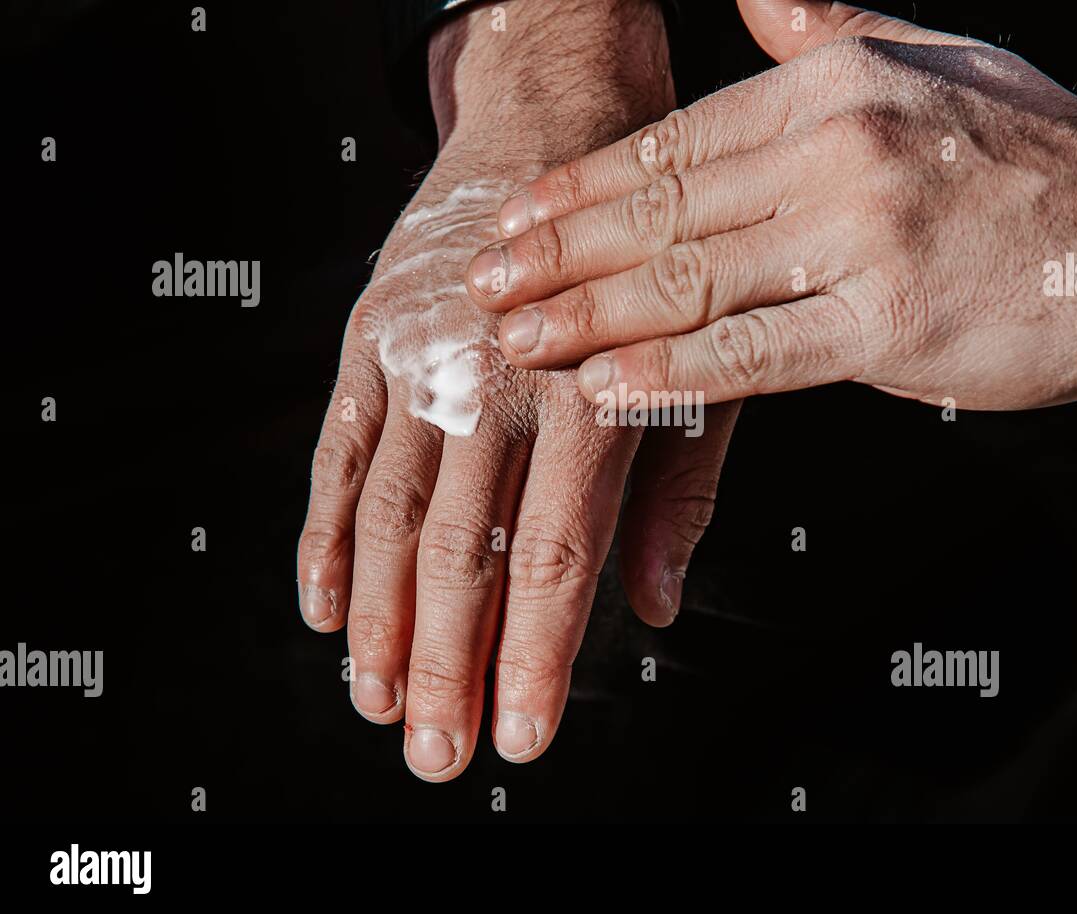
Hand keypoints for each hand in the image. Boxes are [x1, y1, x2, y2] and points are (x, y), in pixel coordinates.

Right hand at [297, 0, 740, 780]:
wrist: (559, 124)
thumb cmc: (652, 263)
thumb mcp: (699, 367)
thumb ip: (676, 494)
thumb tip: (655, 610)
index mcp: (590, 396)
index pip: (553, 557)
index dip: (534, 658)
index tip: (521, 738)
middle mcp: (496, 384)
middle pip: (458, 555)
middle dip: (445, 667)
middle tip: (435, 756)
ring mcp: (420, 362)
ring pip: (385, 516)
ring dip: (376, 623)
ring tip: (376, 704)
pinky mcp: (368, 342)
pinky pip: (335, 454)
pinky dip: (321, 538)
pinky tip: (321, 610)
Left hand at [465, 1, 1076, 409]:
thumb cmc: (1043, 155)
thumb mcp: (929, 63)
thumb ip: (826, 33)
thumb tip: (755, 0)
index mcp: (829, 88)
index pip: (671, 142)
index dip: (579, 189)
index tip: (513, 223)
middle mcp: (832, 152)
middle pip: (658, 212)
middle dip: (556, 256)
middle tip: (484, 292)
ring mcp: (858, 237)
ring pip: (688, 281)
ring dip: (587, 317)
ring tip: (518, 346)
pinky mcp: (889, 323)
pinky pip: (754, 352)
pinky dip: (673, 371)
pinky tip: (608, 390)